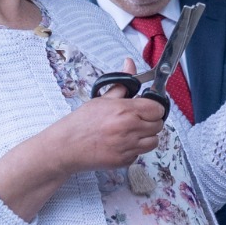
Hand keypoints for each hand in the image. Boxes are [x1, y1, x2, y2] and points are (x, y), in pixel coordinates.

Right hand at [51, 58, 165, 168]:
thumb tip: (129, 64)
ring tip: (132, 132)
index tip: (148, 107)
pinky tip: (122, 143)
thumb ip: (121, 83)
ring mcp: (128, 147)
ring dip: (147, 136)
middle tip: (138, 119)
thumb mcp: (102, 99)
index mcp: (125, 110)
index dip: (154, 107)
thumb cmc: (82, 122)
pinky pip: (141, 153)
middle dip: (151, 121)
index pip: (157, 108)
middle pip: (159, 124)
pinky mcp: (125, 161)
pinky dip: (135, 149)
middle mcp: (130, 129)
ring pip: (154, 141)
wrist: (66, 146)